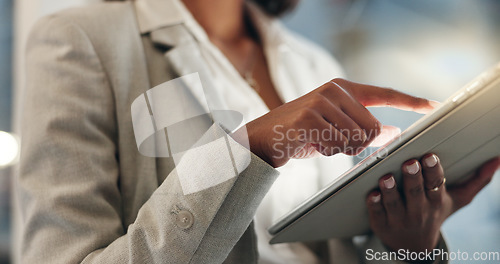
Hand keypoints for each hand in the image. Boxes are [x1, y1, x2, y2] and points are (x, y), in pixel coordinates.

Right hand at [232, 78, 435, 167]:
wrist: (264, 137)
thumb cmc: (302, 134)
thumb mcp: (335, 128)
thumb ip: (362, 127)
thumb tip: (392, 133)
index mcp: (342, 88)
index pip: (383, 93)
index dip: (410, 101)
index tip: (433, 105)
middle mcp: (334, 90)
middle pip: (372, 127)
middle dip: (358, 144)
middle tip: (335, 143)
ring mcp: (321, 101)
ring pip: (357, 137)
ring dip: (342, 149)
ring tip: (321, 142)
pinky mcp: (310, 117)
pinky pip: (339, 144)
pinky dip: (329, 151)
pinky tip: (313, 144)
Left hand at [366, 154, 499, 252]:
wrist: (414, 246)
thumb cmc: (434, 213)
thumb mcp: (456, 200)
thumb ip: (476, 180)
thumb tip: (497, 160)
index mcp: (436, 201)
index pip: (436, 184)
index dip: (432, 171)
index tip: (429, 157)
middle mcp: (418, 210)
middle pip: (415, 193)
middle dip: (412, 177)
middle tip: (409, 163)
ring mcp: (399, 219)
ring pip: (394, 203)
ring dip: (390, 190)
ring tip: (386, 178)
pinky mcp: (381, 223)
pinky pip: (377, 213)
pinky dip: (374, 204)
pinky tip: (371, 194)